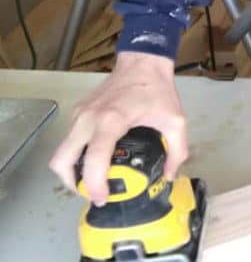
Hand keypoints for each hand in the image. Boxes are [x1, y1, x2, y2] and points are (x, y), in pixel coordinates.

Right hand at [49, 52, 187, 205]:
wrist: (142, 62)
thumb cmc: (157, 90)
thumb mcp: (176, 122)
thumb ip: (177, 151)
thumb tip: (168, 175)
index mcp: (111, 120)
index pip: (93, 159)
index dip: (94, 184)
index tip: (102, 198)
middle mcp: (88, 119)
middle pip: (62, 160)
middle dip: (74, 184)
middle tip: (93, 193)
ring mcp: (79, 115)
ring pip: (61, 152)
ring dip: (71, 171)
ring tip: (93, 182)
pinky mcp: (78, 113)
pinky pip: (68, 141)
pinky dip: (75, 157)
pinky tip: (95, 162)